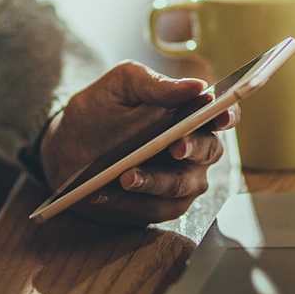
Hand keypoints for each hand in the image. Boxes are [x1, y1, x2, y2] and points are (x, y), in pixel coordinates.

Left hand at [39, 62, 238, 225]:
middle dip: (192, 149)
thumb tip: (197, 86)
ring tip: (125, 175)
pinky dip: (128, 202)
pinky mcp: (158, 206)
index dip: (227, 115)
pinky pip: (152, 209)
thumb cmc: (101, 109)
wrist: (67, 144)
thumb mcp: (121, 85)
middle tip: (174, 147)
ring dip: (154, 181)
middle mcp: (192, 148)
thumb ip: (156, 84)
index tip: (219, 116)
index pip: (222, 113)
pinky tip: (104, 192)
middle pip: (208, 151)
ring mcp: (179, 179)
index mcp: (189, 113)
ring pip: (181, 185)